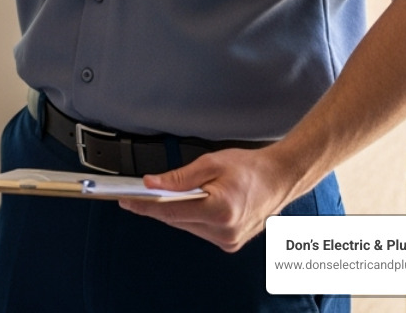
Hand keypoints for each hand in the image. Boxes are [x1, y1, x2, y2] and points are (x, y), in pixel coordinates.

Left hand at [116, 146, 299, 251]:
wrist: (279, 179)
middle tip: (143, 190)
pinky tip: (196, 202)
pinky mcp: (229, 243)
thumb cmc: (250, 169)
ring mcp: (228, 240)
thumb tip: (151, 184)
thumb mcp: (210, 163)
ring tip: (184, 191)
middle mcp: (224, 230)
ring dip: (177, 210)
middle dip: (158, 205)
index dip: (144, 205)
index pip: (170, 211)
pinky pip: (198, 229)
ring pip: (185, 225)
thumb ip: (179, 177)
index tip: (126, 200)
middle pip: (176, 219)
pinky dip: (190, 216)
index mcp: (220, 210)